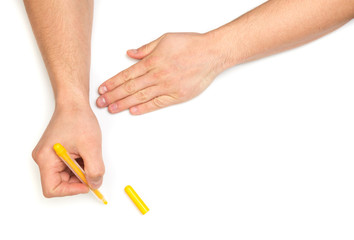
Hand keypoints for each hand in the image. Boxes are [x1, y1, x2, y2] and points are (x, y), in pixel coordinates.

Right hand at [32, 104, 104, 197]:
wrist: (74, 103)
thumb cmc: (78, 118)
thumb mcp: (91, 146)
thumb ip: (94, 169)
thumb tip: (95, 184)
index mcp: (46, 158)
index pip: (52, 188)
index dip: (71, 190)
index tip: (87, 184)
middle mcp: (44, 159)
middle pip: (59, 183)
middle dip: (78, 179)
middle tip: (92, 169)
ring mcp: (50, 156)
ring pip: (66, 175)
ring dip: (80, 171)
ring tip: (88, 155)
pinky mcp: (57, 152)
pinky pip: (68, 166)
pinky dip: (80, 164)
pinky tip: (85, 153)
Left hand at [96, 32, 223, 114]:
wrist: (212, 53)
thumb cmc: (191, 44)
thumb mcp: (165, 39)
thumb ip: (146, 49)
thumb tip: (131, 54)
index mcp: (153, 61)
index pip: (127, 74)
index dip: (113, 83)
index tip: (102, 89)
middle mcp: (158, 75)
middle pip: (130, 87)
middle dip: (113, 96)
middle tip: (100, 103)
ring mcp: (167, 87)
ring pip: (141, 97)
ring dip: (124, 104)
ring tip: (111, 109)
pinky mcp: (177, 96)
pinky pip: (157, 103)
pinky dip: (144, 108)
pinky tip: (133, 111)